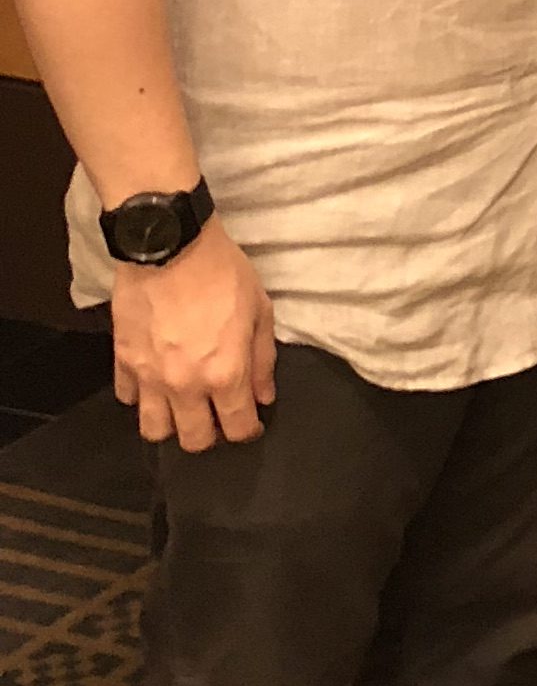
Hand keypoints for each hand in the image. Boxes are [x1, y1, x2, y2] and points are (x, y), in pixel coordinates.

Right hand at [108, 220, 275, 448]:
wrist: (170, 244)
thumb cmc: (222, 273)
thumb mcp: (260, 310)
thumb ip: (263, 360)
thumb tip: (263, 397)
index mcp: (225, 374)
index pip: (237, 428)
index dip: (248, 431)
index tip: (250, 424)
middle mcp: (185, 386)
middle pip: (194, 440)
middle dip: (210, 435)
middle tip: (216, 415)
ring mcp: (149, 377)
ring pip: (154, 430)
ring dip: (171, 424)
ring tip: (182, 406)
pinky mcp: (123, 361)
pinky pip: (127, 397)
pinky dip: (140, 396)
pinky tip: (153, 380)